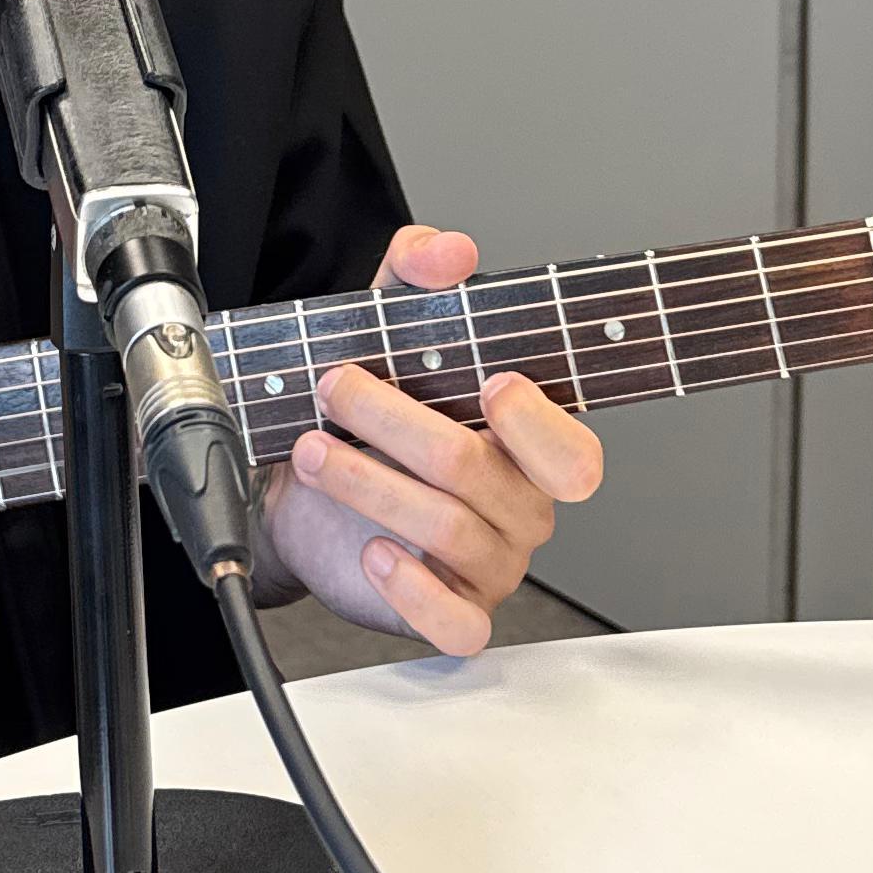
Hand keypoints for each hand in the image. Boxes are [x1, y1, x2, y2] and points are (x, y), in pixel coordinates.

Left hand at [251, 225, 603, 653]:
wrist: (300, 490)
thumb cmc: (367, 413)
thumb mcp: (387, 325)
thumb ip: (416, 274)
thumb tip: (451, 249)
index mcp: (530, 443)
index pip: (572, 450)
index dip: (538, 422)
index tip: (489, 385)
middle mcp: (521, 505)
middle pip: (478, 473)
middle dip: (396, 423)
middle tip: (338, 387)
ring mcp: (491, 563)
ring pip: (448, 531)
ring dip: (368, 484)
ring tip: (314, 450)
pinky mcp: (452, 612)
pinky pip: (456, 623)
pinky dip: (413, 589)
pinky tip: (374, 552)